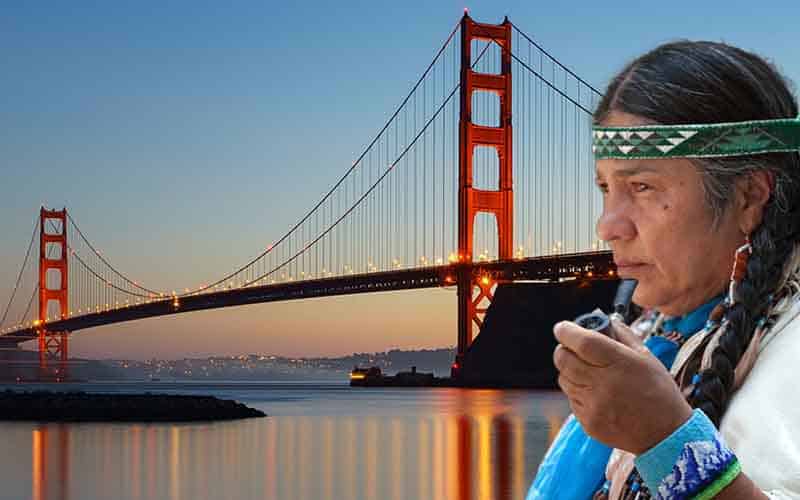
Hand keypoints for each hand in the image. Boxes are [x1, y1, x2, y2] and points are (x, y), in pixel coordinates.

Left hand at [553, 319, 692, 453]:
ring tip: (590, 373)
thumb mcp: (647, 357)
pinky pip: (571, 399)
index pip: (581, 342)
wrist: (667, 435)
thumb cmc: (659, 393)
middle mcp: (602, 384)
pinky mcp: (588, 422)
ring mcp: (593, 405)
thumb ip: (622, 335)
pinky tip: (597, 393)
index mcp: (618, 363)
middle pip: (563, 359)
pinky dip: (578, 392)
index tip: (563, 328)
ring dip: (570, 371)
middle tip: (573, 348)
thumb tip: (604, 321)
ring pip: (564, 378)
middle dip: (564, 349)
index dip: (566, 331)